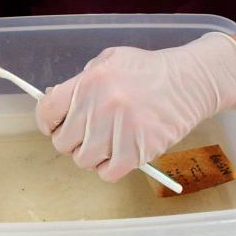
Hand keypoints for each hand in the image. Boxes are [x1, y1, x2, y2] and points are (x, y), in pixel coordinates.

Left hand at [36, 32, 235, 181]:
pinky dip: (108, 169)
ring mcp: (119, 130)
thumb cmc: (145, 70)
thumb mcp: (107, 61)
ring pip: (82, 160)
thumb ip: (79, 82)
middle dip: (70, 141)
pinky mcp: (138, 151)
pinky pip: (106, 173)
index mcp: (88, 82)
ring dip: (90, 156)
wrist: (189, 80)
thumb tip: (53, 99)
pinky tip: (117, 156)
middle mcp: (99, 106)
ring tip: (104, 144)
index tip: (53, 126)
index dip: (47, 122)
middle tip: (84, 135)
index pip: (47, 111)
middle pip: (63, 142)